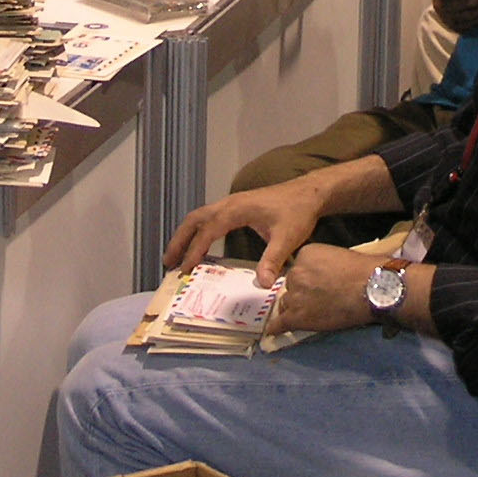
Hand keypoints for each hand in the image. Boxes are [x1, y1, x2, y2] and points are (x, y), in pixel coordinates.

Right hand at [164, 174, 330, 280]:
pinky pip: (210, 217)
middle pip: (194, 219)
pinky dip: (199, 231)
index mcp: (237, 209)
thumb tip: (262, 284)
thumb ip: (273, 260)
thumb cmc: (298, 212)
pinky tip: (200, 246)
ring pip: (200, 216)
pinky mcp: (237, 206)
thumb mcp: (287, 238)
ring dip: (186, 235)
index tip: (185, 269)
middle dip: (179, 240)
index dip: (194, 250)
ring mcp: (232, 203)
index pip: (208, 231)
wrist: (309, 192)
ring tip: (176, 256)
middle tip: (168, 262)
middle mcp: (230, 203)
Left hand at [264, 242, 380, 333]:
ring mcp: (295, 296)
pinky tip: (273, 331)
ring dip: (295, 309)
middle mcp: (295, 273)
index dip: (308, 279)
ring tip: (309, 315)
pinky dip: (276, 328)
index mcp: (304, 255)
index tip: (318, 285)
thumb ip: (322, 264)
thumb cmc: (364, 271)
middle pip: (291, 286)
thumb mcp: (337, 255)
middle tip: (318, 300)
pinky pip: (280, 323)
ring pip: (286, 304)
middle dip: (301, 293)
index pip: (298, 268)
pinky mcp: (297, 317)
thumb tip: (322, 276)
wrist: (372, 289)